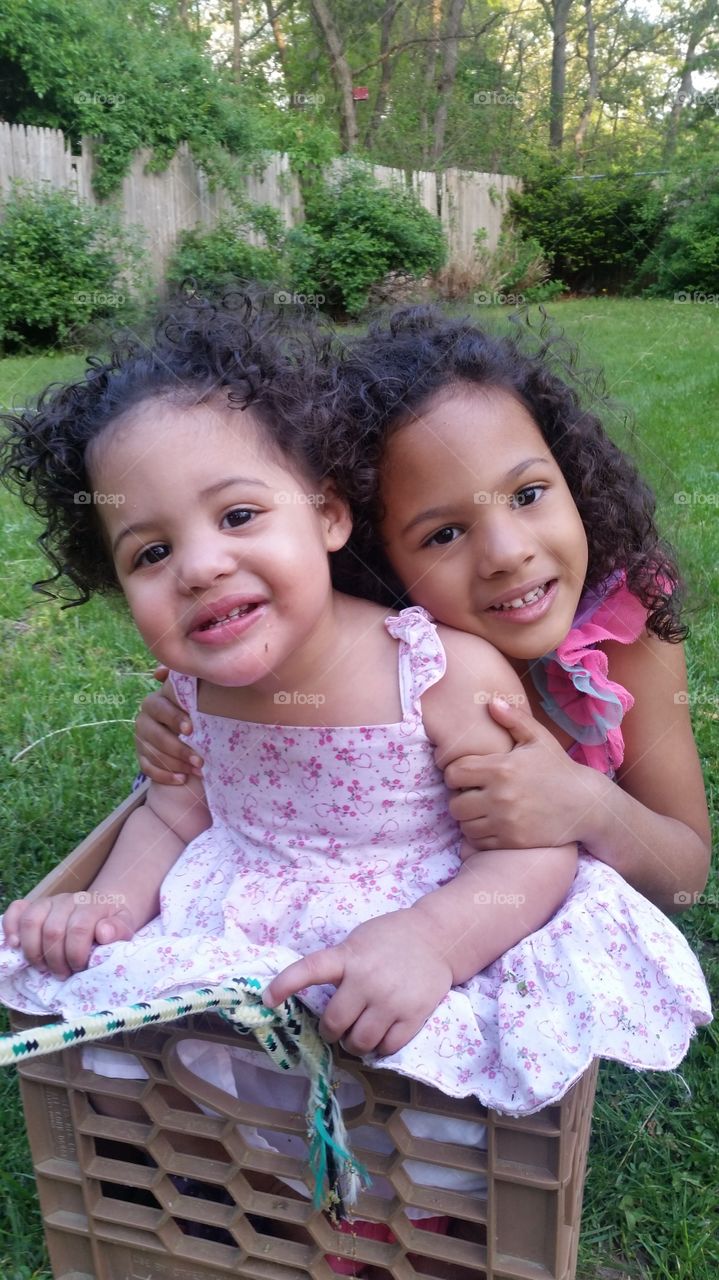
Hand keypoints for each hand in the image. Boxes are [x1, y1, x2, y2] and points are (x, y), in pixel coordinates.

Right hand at [3, 892, 135, 977]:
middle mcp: (68, 900)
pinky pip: (17, 910)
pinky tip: (14, 945)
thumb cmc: (113, 922)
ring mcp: (50, 901)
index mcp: (92, 905)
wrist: (106, 905)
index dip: (76, 954)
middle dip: (56, 959)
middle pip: (52, 930)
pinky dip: (11, 927)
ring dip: (34, 951)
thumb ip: (118, 930)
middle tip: (62, 974)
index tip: (79, 968)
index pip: (79, 928)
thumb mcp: (125, 926)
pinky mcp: (35, 905)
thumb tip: (102, 932)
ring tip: (42, 967)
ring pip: (31, 921)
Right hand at [136, 672, 202, 785]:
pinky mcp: (141, 758)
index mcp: (154, 703)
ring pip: (154, 755)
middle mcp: (143, 721)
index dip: (174, 718)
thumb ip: (181, 682)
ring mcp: (140, 740)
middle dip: (178, 749)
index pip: (160, 709)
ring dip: (176, 765)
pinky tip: (182, 779)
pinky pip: (148, 769)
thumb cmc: (188, 710)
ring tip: (198, 770)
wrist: (182, 730)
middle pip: (157, 736)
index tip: (191, 729)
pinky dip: (165, 776)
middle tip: (200, 759)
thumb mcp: (188, 695)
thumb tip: (160, 672)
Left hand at [264, 909, 453, 1057]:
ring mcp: (391, 1000)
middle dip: (331, 1031)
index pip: (310, 970)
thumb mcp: (359, 942)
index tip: (267, 999)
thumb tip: (318, 997)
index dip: (285, 984)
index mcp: (349, 957)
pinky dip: (379, 1048)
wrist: (438, 938)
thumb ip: (340, 965)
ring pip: (359, 1042)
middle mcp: (367, 980)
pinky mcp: (413, 1016)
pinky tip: (380, 1036)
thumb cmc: (391, 938)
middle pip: (335, 1023)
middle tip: (337, 1027)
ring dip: (353, 1044)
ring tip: (358, 1035)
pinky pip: (386, 1048)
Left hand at [444, 696, 597, 851]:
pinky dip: (479, 835)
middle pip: (454, 804)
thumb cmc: (559, 769)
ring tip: (480, 810)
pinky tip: (490, 825)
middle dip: (459, 798)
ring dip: (469, 818)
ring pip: (465, 825)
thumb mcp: (539, 739)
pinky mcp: (512, 841)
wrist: (586, 805)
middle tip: (471, 795)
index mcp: (501, 768)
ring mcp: (506, 822)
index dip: (454, 773)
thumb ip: (513, 719)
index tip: (465, 775)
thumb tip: (491, 702)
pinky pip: (479, 842)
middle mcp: (500, 796)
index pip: (454, 773)